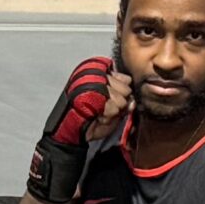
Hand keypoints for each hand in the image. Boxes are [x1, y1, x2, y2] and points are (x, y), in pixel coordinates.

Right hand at [26, 56, 131, 203]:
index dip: (121, 94)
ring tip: (98, 114)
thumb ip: (123, 99)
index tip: (109, 102)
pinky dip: (107, 117)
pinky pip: (114, 108)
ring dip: (112, 112)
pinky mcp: (93, 94)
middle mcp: (96, 74)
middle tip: (103, 110)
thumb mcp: (111, 107)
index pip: (126, 79)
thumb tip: (133, 101)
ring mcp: (94, 83)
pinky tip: (97, 117)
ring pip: (121, 99)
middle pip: (126, 89)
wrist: (71, 130)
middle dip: (118, 103)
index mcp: (100, 73)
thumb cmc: (90, 119)